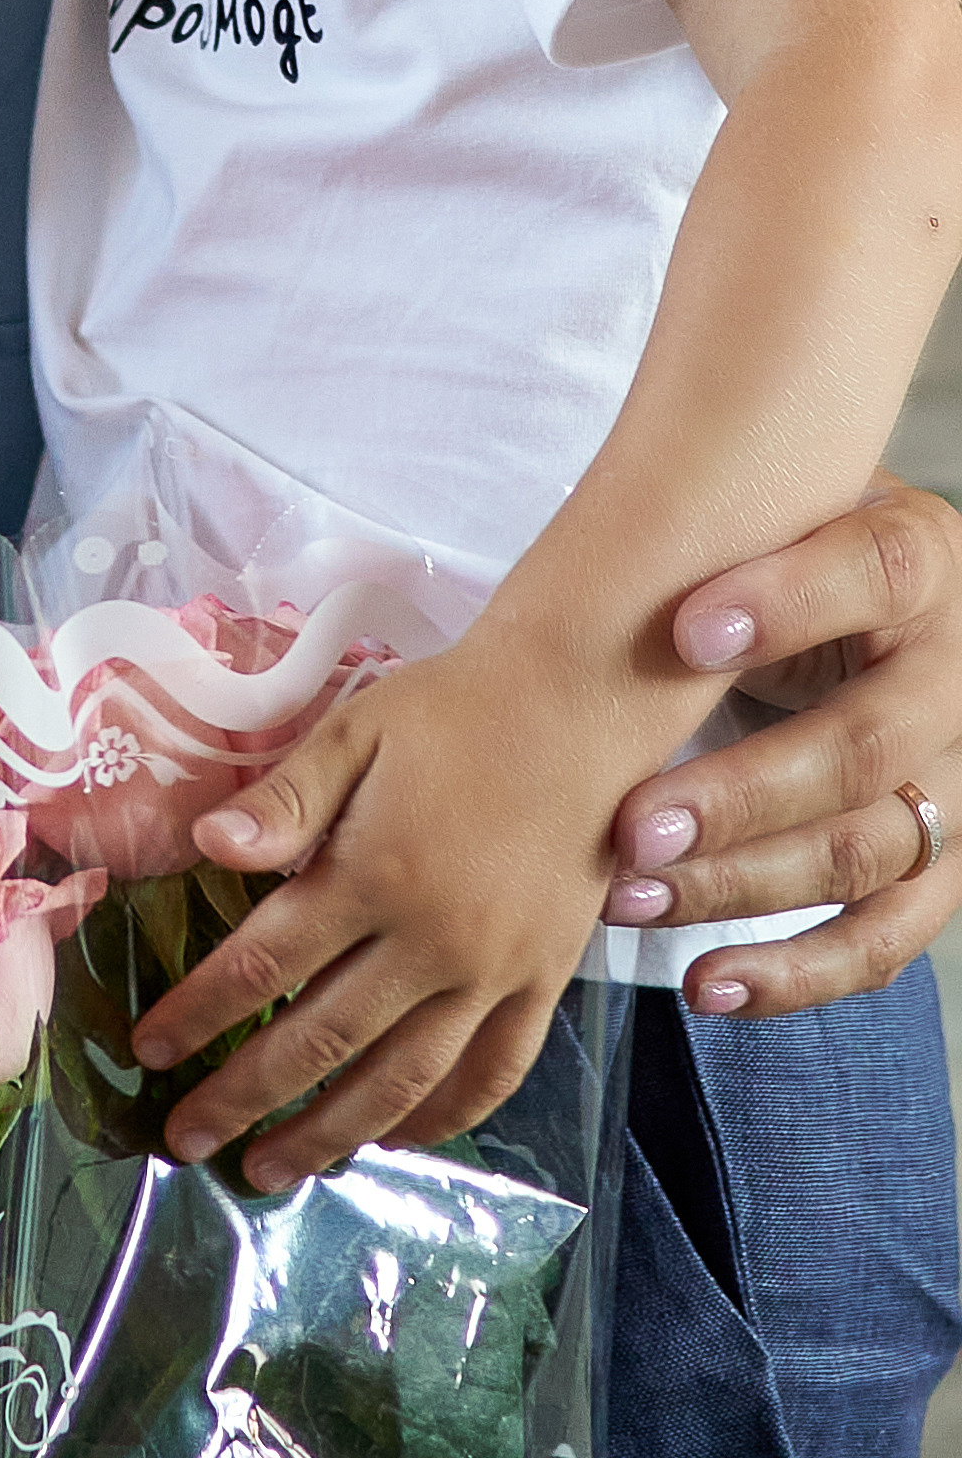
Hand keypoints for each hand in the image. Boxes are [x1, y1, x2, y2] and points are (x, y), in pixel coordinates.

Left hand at [127, 637, 610, 1191]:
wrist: (576, 708)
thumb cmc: (453, 712)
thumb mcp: (356, 730)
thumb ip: (285, 799)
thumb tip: (206, 848)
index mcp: (375, 874)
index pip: (267, 961)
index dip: (202, 1010)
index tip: (150, 1050)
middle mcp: (433, 942)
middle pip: (322, 1040)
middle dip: (246, 1097)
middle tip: (188, 1140)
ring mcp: (494, 974)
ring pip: (401, 1080)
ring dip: (331, 1133)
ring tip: (273, 1170)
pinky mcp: (543, 984)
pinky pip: (491, 1074)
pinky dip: (440, 1120)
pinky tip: (393, 1139)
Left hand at [607, 476, 961, 1014]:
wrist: (854, 605)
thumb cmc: (778, 555)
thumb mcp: (764, 523)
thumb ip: (711, 544)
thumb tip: (581, 591)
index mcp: (919, 560)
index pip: (875, 572)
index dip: (789, 605)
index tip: (687, 634)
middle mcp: (954, 673)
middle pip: (866, 746)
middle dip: (740, 795)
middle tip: (629, 826)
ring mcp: (958, 777)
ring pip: (868, 851)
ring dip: (742, 886)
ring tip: (631, 897)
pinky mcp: (943, 863)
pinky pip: (886, 936)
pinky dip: (797, 972)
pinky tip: (708, 981)